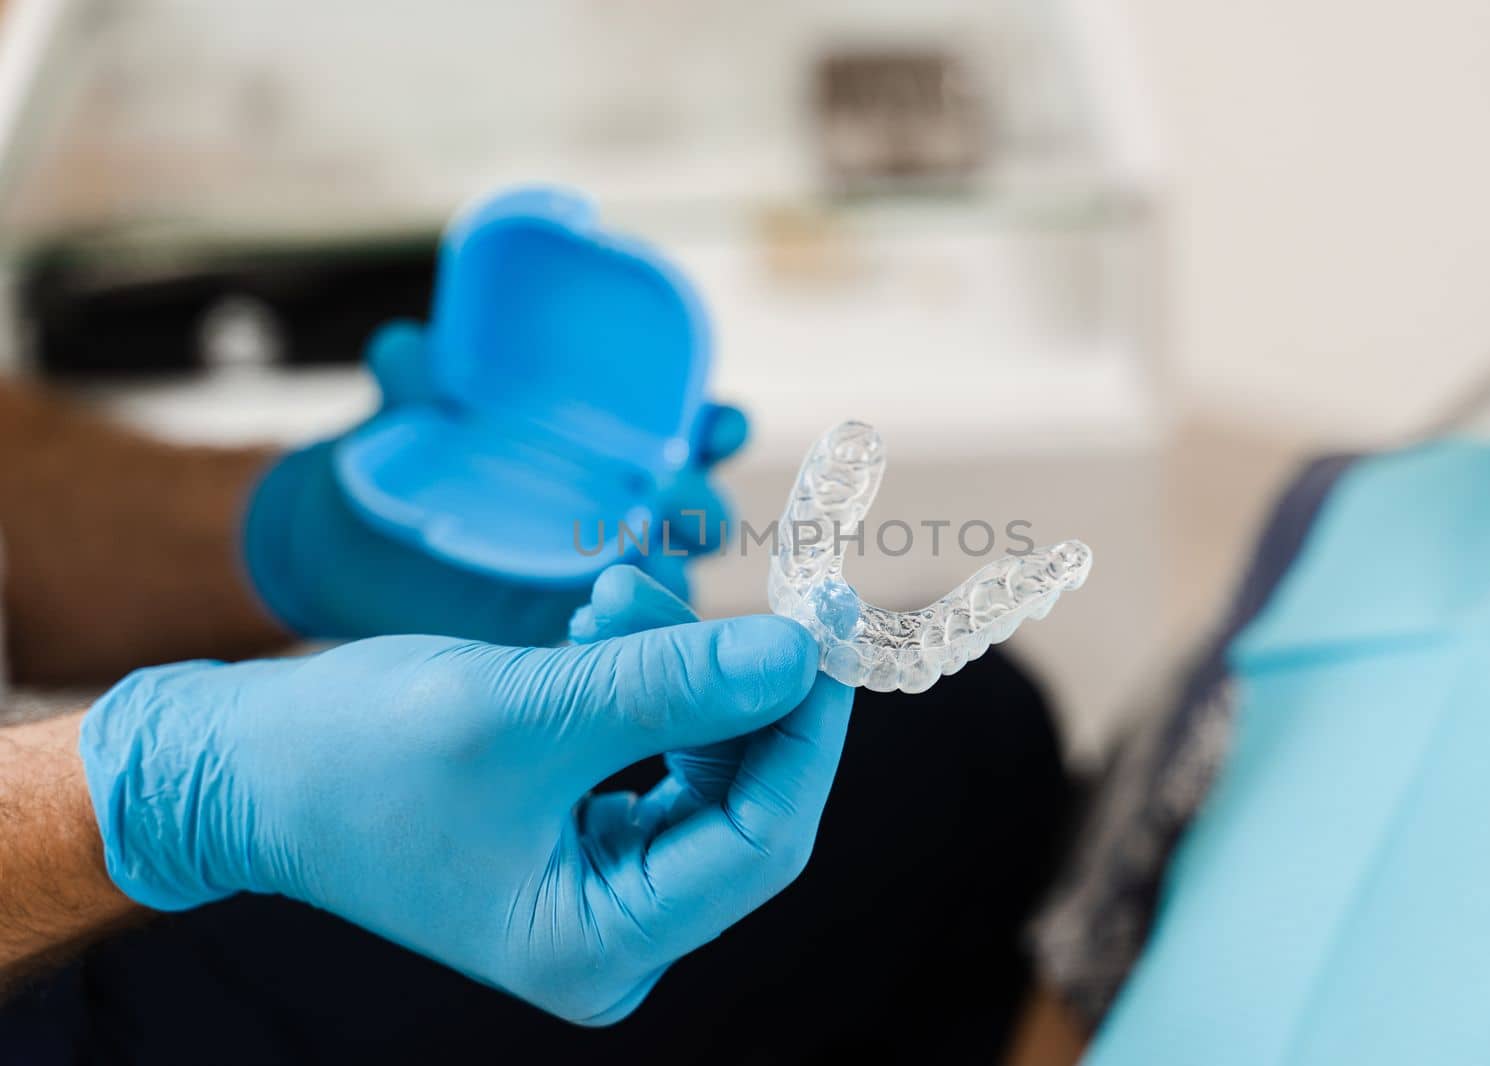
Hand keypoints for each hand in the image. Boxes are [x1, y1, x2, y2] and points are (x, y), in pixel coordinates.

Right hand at [79, 609, 850, 1023]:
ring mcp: (602, 885)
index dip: (806, 730)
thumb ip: (668, 683)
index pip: (762, 840)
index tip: (826, 627)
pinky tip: (600, 624)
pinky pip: (658, 753)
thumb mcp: (524, 711)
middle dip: (729, 685)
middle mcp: (614, 931)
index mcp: (600, 943)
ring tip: (609, 597)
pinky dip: (644, 683)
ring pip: (703, 762)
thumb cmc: (354, 754)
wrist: (246, 766)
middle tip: (716, 586)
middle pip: (739, 799)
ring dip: (676, 669)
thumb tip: (798, 653)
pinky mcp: (586, 834)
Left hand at [242, 321, 745, 644]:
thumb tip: (411, 351)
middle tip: (668, 500)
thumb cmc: (407, 456)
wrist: (354, 542)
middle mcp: (627, 509)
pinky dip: (620, 637)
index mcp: (619, 444)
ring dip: (668, 578)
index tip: (721, 426)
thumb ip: (412, 376)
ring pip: (669, 582)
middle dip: (700, 508)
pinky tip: (597, 628)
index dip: (721, 429)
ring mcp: (603, 577)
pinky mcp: (567, 633)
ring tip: (645, 569)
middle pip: (700, 513)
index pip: (697, 433)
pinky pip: (617, 642)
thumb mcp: (411, 409)